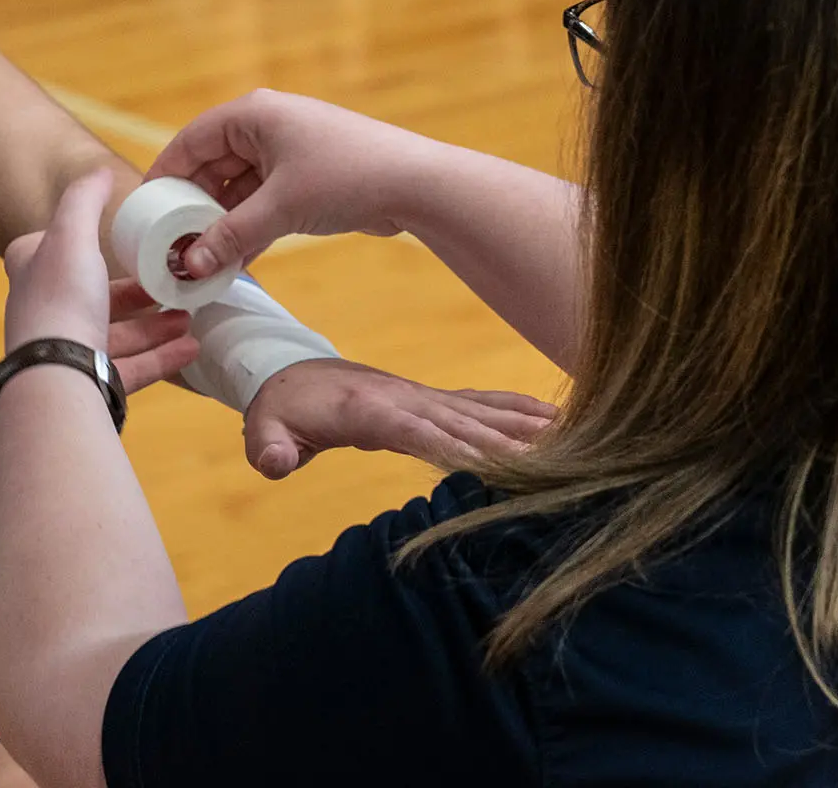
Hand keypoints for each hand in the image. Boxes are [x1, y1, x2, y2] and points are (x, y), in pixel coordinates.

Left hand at [4, 170, 202, 388]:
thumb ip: (84, 200)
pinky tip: (192, 348)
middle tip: (172, 283)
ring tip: (189, 316)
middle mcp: (46, 312)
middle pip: (97, 296)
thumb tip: (98, 171)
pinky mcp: (89, 383)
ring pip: (119, 334)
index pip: (58, 250)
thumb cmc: (62, 298)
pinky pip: (133, 368)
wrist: (57, 374)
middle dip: (138, 292)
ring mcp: (67, 351)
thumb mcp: (72, 235)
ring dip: (156, 326)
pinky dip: (163, 357)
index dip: (89, 244)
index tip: (125, 244)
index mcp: (34, 273)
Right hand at [145, 90, 439, 278]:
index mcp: (253, 115)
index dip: (165, 178)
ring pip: (239, 189)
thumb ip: (230, 236)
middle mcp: (268, 127)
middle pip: (213, 167)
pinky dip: (250, 228)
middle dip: (194, 209)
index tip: (146, 215)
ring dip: (222, 224)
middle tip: (172, 248)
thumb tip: (189, 267)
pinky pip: (264, 202)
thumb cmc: (347, 177)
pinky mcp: (308, 179)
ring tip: (200, 263)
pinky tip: (235, 262)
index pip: (190, 141)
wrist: (416, 184)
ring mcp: (289, 152)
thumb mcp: (280, 209)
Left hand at [241, 358, 557, 479]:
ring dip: (524, 426)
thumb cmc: (280, 410)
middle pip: (464, 422)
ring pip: (481, 411)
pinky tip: (556, 420)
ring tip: (573, 438)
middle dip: (508, 443)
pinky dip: (518, 411)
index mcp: (369, 409)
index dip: (454, 445)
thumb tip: (276, 464)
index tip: (493, 462)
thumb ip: (268, 448)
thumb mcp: (264, 431)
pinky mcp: (433, 401)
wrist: (292, 374)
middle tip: (556, 461)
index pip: (417, 430)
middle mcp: (406, 399)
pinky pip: (481, 404)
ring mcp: (423, 397)